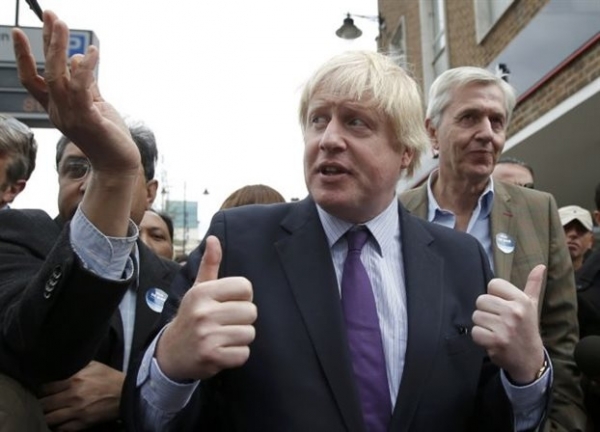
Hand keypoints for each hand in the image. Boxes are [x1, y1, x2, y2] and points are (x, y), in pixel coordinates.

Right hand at [12, 11, 140, 234]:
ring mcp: (71, 116)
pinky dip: (85, 69)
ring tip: (63, 24)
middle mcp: (58, 111)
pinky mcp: (87, 119)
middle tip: (51, 15)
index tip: (19, 30)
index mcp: (57, 107)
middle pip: (45, 71)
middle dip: (47, 41)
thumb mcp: (95, 105)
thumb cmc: (108, 136)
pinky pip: (81, 89)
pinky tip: (93, 52)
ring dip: (60, 49)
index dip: (24, 55)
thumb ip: (86, 85)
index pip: (33, 78)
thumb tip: (80, 60)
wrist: (117, 164)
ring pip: (58, 76)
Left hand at [39, 361, 123, 430]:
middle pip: (44, 404)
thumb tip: (62, 366)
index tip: (42, 391)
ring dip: (46, 416)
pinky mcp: (82, 423)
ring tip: (47, 413)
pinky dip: (57, 426)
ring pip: (49, 418)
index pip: (45, 388)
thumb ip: (76, 366)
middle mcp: (72, 397)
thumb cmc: (110, 378)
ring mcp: (76, 412)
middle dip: (41, 404)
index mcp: (74, 380)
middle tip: (41, 403)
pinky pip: (62, 428)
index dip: (41, 390)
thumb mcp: (93, 365)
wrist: (127, 393)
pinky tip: (57, 422)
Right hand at [156, 236, 257, 380]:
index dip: (243, 297)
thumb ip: (210, 264)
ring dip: (240, 337)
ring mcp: (207, 336)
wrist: (171, 353)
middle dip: (243, 319)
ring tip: (224, 336)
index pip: (245, 287)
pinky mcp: (212, 357)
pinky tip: (222, 350)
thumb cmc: (192, 316)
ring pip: (249, 333)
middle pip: (251, 311)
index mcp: (202, 292)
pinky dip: (237, 354)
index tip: (229, 303)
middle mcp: (203, 313)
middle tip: (226, 323)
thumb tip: (214, 238)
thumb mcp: (198, 289)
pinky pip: (244, 353)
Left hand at [471, 264, 545, 383]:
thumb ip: (533, 285)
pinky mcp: (495, 341)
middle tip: (498, 321)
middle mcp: (514, 312)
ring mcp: (505, 327)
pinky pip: (475, 331)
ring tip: (496, 330)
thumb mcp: (532, 306)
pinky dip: (480, 337)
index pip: (493, 284)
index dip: (494, 295)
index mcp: (522, 300)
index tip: (502, 306)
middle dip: (486, 311)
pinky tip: (492, 340)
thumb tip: (540, 266)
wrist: (530, 360)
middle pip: (481, 300)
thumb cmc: (527, 329)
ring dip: (482, 325)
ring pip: (476, 316)